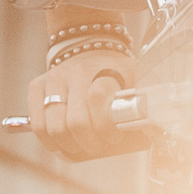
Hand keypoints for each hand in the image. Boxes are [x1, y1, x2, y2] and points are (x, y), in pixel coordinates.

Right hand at [27, 44, 140, 160]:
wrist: (88, 45)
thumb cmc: (114, 71)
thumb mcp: (133, 76)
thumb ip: (143, 99)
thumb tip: (156, 127)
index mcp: (103, 70)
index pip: (98, 99)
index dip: (106, 127)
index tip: (115, 138)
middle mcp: (75, 73)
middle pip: (76, 122)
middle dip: (89, 143)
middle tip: (99, 147)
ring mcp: (53, 79)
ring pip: (55, 128)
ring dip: (70, 146)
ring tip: (81, 148)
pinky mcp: (36, 86)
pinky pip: (38, 124)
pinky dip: (49, 142)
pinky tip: (62, 145)